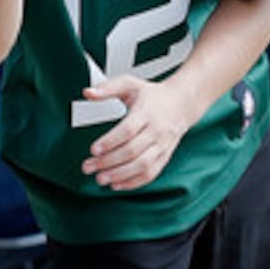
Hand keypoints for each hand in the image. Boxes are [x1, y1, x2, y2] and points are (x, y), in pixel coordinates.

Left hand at [79, 73, 196, 190]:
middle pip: (132, 150)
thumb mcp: (130, 84)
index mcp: (146, 112)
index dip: (110, 141)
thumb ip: (107, 88)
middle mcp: (156, 130)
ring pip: (142, 165)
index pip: (128, 130)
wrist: (182, 103)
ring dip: (120, 175)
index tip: (93, 149)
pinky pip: (151, 173)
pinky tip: (117, 184)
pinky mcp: (165, 157)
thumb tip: (87, 93)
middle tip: (89, 167)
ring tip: (100, 179)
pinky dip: (134, 182)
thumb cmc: (153, 95)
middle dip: (108, 162)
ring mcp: (162, 146)